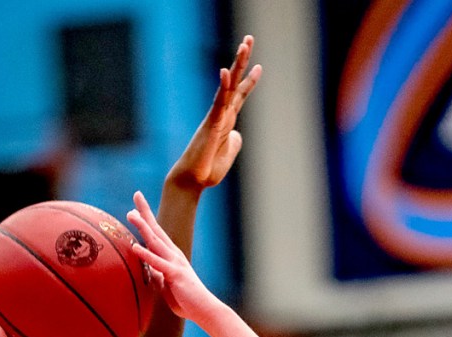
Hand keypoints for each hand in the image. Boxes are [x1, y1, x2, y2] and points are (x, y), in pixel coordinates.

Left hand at [127, 192, 214, 321]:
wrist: (204, 310)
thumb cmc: (186, 300)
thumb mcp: (166, 286)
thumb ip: (157, 276)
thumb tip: (148, 270)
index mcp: (171, 256)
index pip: (156, 234)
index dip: (146, 219)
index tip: (135, 206)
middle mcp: (173, 255)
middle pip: (156, 230)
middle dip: (145, 213)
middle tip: (136, 194)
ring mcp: (174, 263)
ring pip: (156, 241)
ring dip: (143, 227)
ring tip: (131, 214)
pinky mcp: (175, 274)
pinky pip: (158, 263)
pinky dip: (146, 255)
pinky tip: (135, 247)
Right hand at [168, 35, 261, 190]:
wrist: (192, 182)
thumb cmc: (206, 172)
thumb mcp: (228, 157)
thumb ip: (234, 143)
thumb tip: (238, 135)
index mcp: (226, 123)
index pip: (239, 97)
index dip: (248, 82)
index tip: (259, 67)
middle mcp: (221, 116)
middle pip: (234, 84)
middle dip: (242, 62)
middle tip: (249, 39)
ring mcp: (215, 118)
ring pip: (228, 86)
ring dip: (237, 65)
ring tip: (245, 45)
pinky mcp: (210, 124)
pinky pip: (218, 103)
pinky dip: (223, 87)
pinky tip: (226, 71)